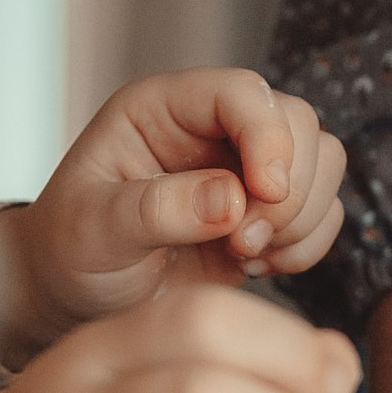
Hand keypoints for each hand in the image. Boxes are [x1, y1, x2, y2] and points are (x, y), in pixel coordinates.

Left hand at [0, 69, 346, 363]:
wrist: (74, 300)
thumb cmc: (69, 252)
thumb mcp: (92, 229)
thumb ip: (155, 209)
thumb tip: (232, 198)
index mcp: (163, 109)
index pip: (242, 92)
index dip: (267, 137)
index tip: (264, 193)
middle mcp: (211, 129)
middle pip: (298, 123)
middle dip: (288, 189)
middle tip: (240, 242)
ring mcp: (244, 169)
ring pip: (322, 163)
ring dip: (300, 217)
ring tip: (242, 254)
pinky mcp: (266, 214)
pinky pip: (323, 213)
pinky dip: (305, 245)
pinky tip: (254, 265)